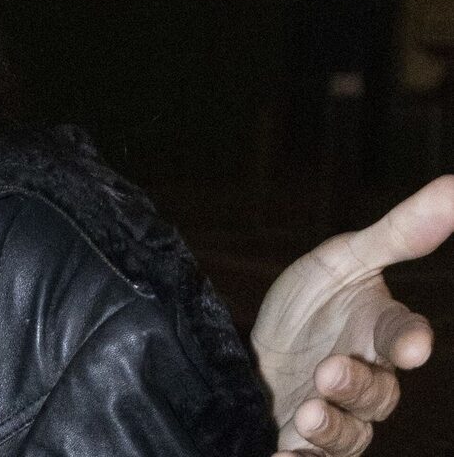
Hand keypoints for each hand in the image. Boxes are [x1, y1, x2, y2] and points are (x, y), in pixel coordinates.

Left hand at [253, 175, 453, 455]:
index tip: (409, 344)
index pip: (402, 335)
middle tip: (330, 372)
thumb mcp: (343, 259)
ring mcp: (338, 414)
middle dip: (357, 384)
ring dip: (332, 426)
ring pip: (351, 433)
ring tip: (308, 410)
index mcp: (378, 332)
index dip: (407, 339)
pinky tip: (280, 456)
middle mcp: (367, 378)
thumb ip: (400, 232)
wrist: (259, 348)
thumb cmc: (312, 302)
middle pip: (378, 392)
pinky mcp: (303, 440)